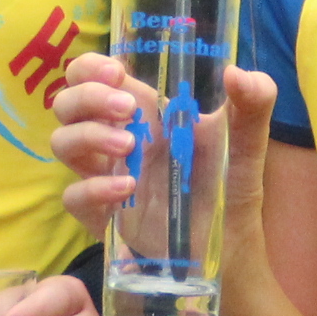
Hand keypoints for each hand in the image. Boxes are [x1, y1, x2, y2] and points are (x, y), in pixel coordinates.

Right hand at [50, 53, 275, 230]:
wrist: (228, 248)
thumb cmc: (229, 187)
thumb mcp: (246, 143)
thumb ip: (254, 104)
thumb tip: (237, 72)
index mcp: (143, 112)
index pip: (92, 75)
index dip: (90, 67)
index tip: (115, 73)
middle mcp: (117, 138)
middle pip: (67, 103)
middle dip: (87, 97)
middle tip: (127, 110)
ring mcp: (105, 176)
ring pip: (62, 143)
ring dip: (89, 136)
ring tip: (129, 147)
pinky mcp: (102, 214)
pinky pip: (73, 196)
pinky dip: (94, 188)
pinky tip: (128, 189)